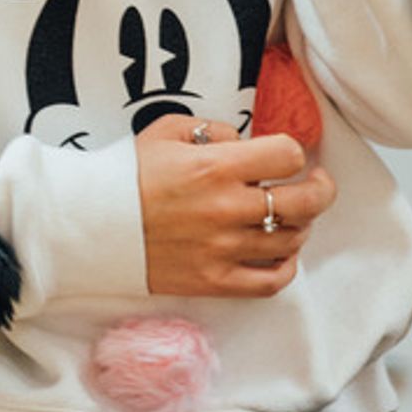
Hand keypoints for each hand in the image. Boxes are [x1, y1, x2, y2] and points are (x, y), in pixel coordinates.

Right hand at [133, 114, 336, 297]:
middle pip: (304, 202)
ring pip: (291, 240)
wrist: (90, 224)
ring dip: (300, 225)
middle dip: (321, 189)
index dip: (294, 152)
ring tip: (289, 216)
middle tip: (317, 183)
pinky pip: (269, 282)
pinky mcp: (213, 280)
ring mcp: (222, 249)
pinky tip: (280, 253)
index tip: (288, 155)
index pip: (288, 155)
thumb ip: (212, 129)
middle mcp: (226, 208)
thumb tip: (242, 142)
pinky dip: (285, 267)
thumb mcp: (167, 131)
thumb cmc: (127, 174)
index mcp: (216, 166)